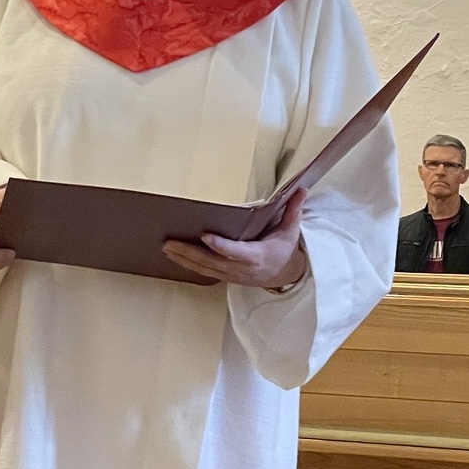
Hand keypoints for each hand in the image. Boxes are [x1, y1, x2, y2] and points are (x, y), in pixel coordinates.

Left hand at [161, 188, 308, 289]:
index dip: (220, 246)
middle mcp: (241, 268)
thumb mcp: (291, 231)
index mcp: (257, 256)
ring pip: (204, 269)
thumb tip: (302, 190)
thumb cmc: (284, 250)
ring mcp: (231, 275)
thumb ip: (293, 211)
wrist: (283, 275)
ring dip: (183, 259)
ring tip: (166, 248)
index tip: (205, 237)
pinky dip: (188, 265)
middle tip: (170, 242)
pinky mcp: (225, 277)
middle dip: (189, 253)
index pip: (235, 252)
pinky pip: (203, 272)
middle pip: (212, 262)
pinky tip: (174, 256)